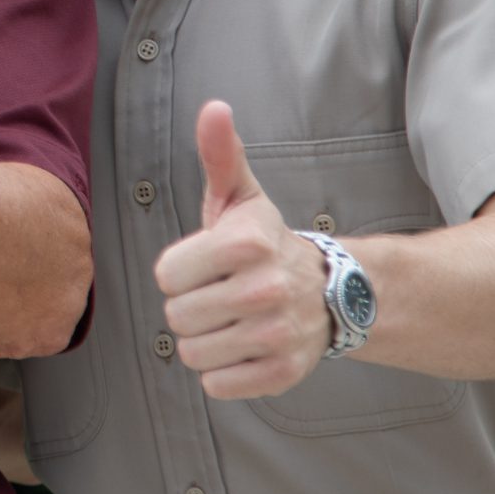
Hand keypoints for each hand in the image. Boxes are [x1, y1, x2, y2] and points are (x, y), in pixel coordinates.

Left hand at [151, 100, 331, 397]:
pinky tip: (243, 348)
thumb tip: (214, 107)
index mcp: (245, 244)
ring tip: (231, 320)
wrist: (329, 291)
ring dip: (205, 340)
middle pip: (176, 318)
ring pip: (192, 354)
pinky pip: (217, 386)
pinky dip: (223, 373)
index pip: (166, 276)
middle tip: (220, 295)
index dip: (179, 272)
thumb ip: (220, 154)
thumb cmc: (263, 242)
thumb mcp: (240, 196)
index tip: (206, 265)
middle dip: (191, 307)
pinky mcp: (282, 374)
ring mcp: (276, 335)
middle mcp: (264, 290)